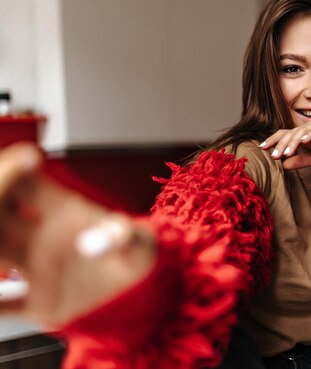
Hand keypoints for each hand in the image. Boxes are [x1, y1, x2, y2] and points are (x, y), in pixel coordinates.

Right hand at [0, 143, 155, 326]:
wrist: (137, 292)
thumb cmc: (133, 252)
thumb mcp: (139, 242)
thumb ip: (124, 234)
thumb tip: (110, 234)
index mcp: (63, 213)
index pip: (26, 186)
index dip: (15, 170)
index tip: (23, 161)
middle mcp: (40, 238)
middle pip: (0, 213)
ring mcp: (34, 268)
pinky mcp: (37, 302)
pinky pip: (5, 306)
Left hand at [260, 120, 310, 168]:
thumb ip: (301, 161)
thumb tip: (284, 165)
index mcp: (304, 137)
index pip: (285, 136)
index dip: (274, 140)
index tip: (262, 148)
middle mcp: (308, 129)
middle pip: (290, 133)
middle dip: (281, 144)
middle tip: (274, 155)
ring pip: (301, 131)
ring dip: (293, 142)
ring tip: (286, 153)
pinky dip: (310, 134)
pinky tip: (304, 141)